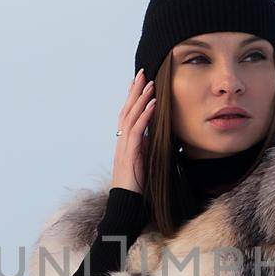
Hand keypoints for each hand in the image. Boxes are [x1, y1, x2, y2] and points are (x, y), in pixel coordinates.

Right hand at [111, 69, 157, 193]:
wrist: (126, 202)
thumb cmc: (136, 185)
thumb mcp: (143, 161)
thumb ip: (144, 147)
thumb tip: (151, 135)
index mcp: (125, 141)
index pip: (127, 114)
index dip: (132, 97)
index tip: (138, 82)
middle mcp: (122, 140)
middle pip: (127, 110)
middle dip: (134, 90)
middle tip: (142, 73)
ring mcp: (124, 146)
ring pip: (131, 116)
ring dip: (141, 98)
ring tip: (150, 84)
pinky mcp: (130, 153)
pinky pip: (137, 130)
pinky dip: (145, 115)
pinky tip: (152, 104)